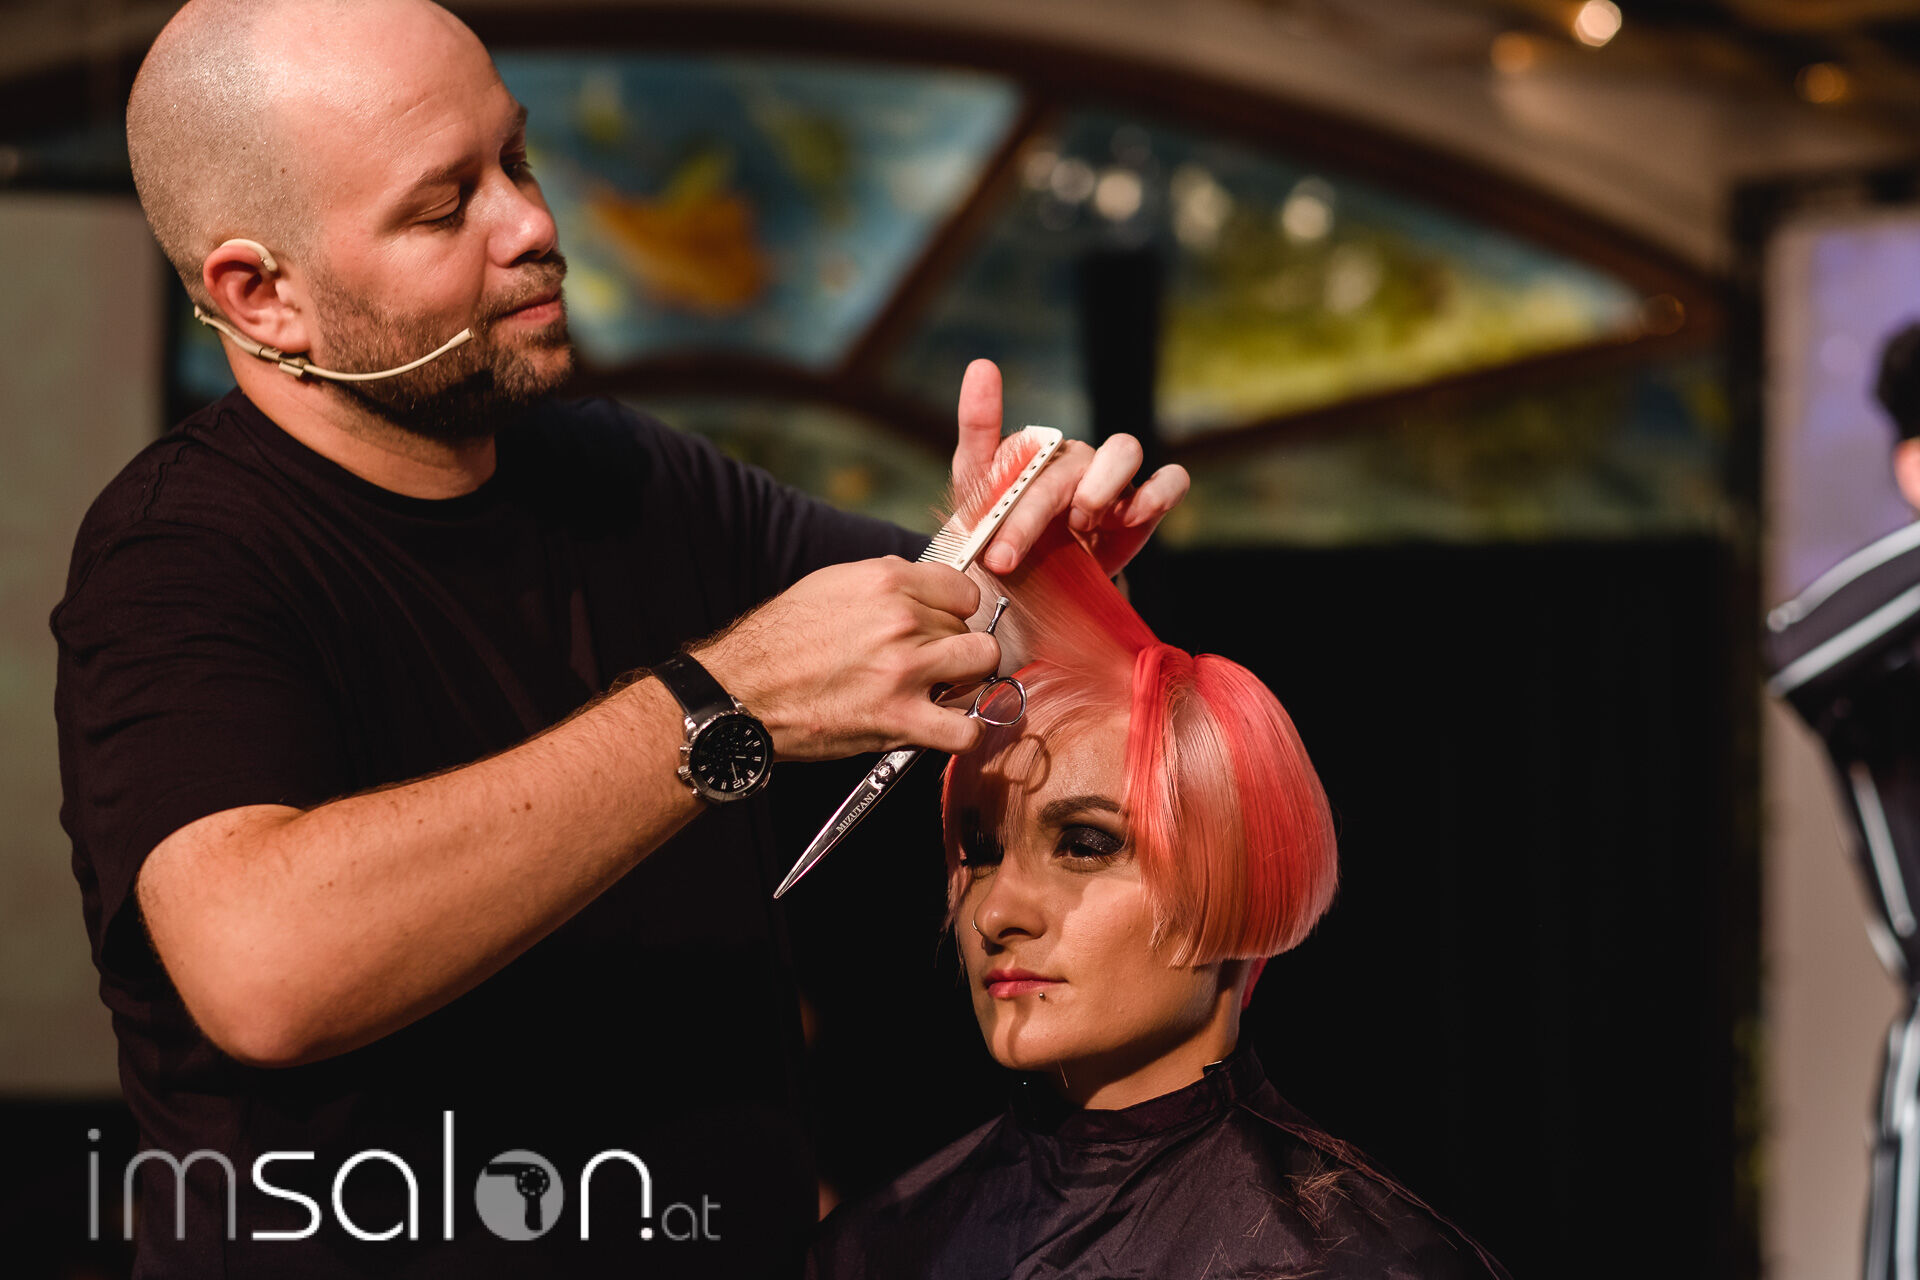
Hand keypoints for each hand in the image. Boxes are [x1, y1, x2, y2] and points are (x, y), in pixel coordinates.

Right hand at [695, 557, 999, 760]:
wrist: (742, 694)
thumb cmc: (779, 643)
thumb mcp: (831, 586)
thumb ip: (886, 584)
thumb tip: (925, 590)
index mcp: (886, 581)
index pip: (963, 589)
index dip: (955, 610)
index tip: (942, 623)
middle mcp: (901, 620)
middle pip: (969, 628)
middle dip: (953, 645)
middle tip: (930, 662)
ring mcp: (904, 671)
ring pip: (982, 664)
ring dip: (967, 679)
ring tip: (944, 688)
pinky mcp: (899, 719)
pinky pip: (966, 728)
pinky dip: (964, 731)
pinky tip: (945, 726)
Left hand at [951, 358, 1189, 575]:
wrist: (1045, 590)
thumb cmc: (1009, 541)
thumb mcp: (977, 512)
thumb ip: (976, 462)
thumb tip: (981, 369)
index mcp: (1027, 457)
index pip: (1004, 434)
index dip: (987, 405)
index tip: (981, 372)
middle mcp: (1071, 460)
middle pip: (1061, 466)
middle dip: (1029, 518)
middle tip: (1002, 558)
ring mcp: (1111, 480)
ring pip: (1123, 449)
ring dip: (1098, 489)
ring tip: (1079, 524)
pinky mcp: (1144, 507)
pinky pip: (1170, 480)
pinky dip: (1156, 494)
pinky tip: (1127, 519)